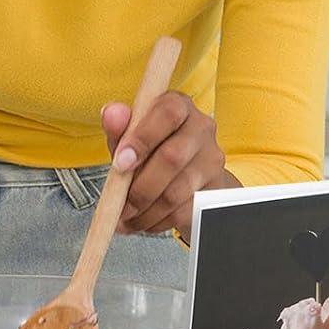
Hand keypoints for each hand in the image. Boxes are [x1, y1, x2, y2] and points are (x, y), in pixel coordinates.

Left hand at [100, 94, 238, 234]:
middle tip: (120, 206)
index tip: (120, 164)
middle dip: (139, 188)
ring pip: (176, 192)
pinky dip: (158, 222)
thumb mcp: (130, 136)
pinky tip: (145, 221)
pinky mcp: (216, 189)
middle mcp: (201, 128)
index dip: (142, 139)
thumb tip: (112, 113)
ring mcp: (212, 159)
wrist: (188, 174)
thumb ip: (118, 126)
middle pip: (172, 157)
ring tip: (128, 218)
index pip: (168, 113)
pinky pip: (184, 212)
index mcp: (178, 106)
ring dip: (145, 211)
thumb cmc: (153, 149)